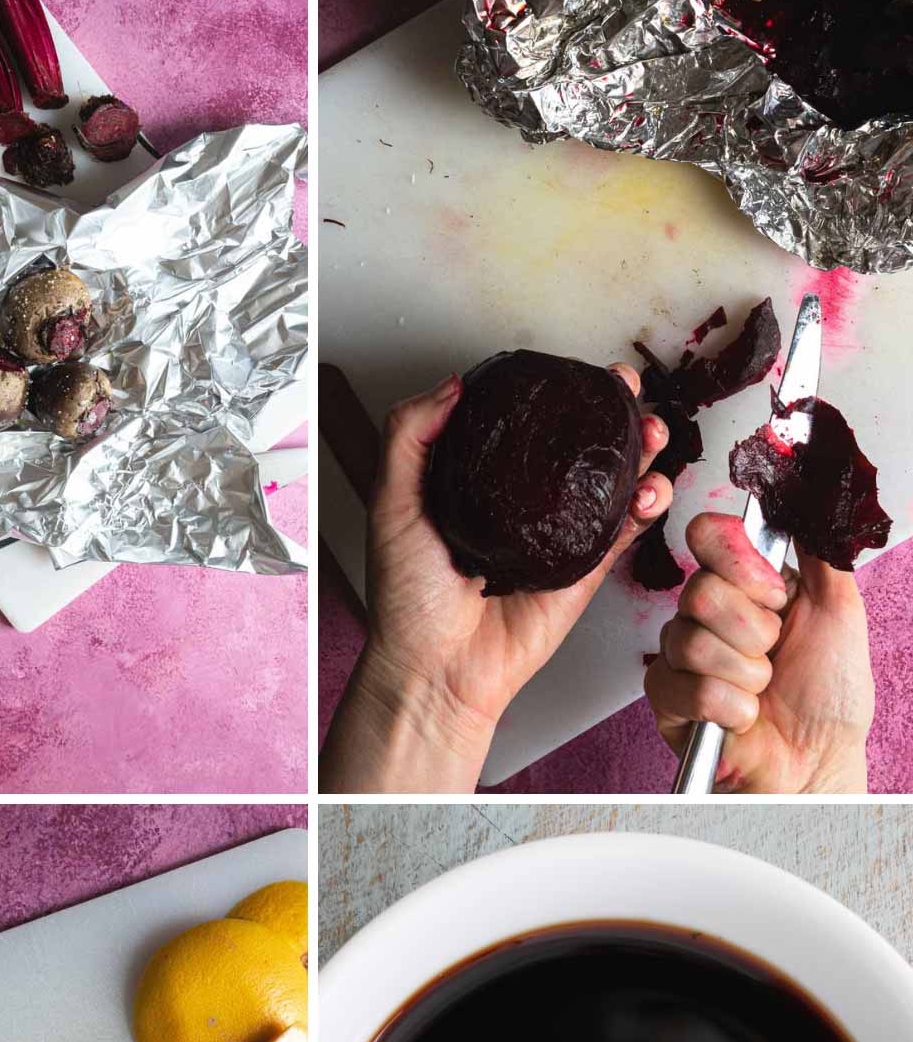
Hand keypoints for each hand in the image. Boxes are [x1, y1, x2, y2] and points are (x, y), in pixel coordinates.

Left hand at [320, 366, 673, 791]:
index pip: (528, 423)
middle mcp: (525, 503)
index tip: (572, 372)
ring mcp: (559, 535)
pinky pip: (624, 531)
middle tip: (623, 388)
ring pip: (613, 481)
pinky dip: (646, 506)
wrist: (435, 669)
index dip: (556, 392)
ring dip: (642, 449)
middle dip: (613, 410)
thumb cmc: (406, 600)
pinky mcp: (584, 571)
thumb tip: (452, 384)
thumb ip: (410, 438)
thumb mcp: (392, 504)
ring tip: (649, 430)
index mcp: (481, 479)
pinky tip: (651, 488)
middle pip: (581, 444)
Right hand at [645, 512, 872, 792]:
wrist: (817, 760)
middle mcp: (709, 614)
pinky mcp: (666, 697)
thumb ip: (820, 549)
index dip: (739, 563)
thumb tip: (810, 500)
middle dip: (753, 631)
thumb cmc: (830, 696)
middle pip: (699, 592)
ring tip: (761, 689)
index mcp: (747, 584)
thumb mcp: (841, 608)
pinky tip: (741, 714)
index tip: (775, 594)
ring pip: (690, 642)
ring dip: (745, 673)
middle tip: (774, 653)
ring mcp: (683, 655)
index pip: (708, 536)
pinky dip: (727, 706)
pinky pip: (684, 686)